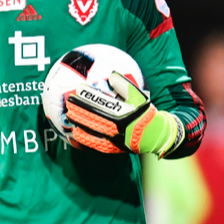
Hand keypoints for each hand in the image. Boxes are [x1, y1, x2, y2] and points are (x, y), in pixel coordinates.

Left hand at [65, 71, 182, 155]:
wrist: (155, 135)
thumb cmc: (145, 114)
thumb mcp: (139, 98)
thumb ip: (125, 87)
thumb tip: (112, 75)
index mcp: (122, 116)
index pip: (100, 106)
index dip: (87, 99)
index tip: (77, 91)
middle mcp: (116, 129)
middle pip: (93, 120)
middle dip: (79, 111)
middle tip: (68, 104)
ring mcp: (113, 141)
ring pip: (91, 134)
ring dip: (79, 125)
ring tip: (69, 118)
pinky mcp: (112, 149)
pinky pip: (94, 146)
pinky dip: (82, 143)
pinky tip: (73, 138)